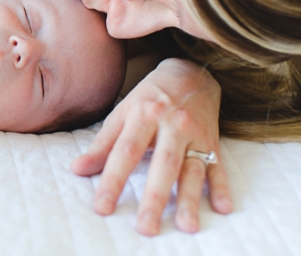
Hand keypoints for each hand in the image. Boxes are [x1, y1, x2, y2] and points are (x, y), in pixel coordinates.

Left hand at [70, 58, 231, 234]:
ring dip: (190, 199)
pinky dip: (222, 187)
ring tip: (186, 226)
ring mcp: (196, 133)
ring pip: (193, 168)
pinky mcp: (214, 141)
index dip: (112, 180)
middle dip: (154, 198)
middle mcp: (172, 124)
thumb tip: (77, 170)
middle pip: (163, 164)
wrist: (190, 72)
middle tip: (145, 228)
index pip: (125, 152)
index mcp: (144, 114)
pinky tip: (223, 208)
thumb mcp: (123, 112)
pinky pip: (219, 166)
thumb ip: (103, 144)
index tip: (102, 207)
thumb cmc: (149, 97)